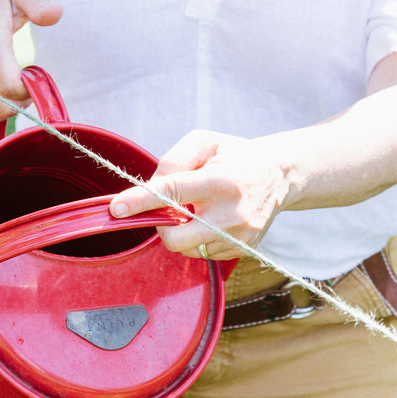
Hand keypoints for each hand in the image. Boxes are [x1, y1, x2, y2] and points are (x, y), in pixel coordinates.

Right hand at [0, 0, 62, 123]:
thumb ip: (37, 2)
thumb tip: (56, 13)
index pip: (8, 85)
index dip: (27, 91)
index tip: (34, 77)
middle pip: (2, 104)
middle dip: (22, 102)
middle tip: (28, 84)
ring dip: (11, 107)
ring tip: (16, 86)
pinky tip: (3, 93)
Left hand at [108, 131, 288, 259]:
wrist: (279, 175)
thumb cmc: (234, 156)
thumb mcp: (205, 143)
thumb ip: (173, 161)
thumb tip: (150, 189)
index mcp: (220, 180)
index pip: (172, 193)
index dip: (141, 202)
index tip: (117, 208)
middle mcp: (231, 213)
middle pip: (175, 238)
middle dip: (162, 227)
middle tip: (168, 211)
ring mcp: (239, 236)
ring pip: (188, 249)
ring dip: (183, 232)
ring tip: (200, 211)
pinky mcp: (243, 250)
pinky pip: (205, 254)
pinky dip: (200, 240)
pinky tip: (214, 221)